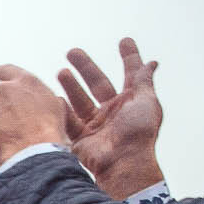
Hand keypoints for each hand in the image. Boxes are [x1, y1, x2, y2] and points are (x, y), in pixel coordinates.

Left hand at [0, 65, 69, 167]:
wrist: (35, 150)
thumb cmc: (48, 131)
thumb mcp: (53, 105)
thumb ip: (36, 97)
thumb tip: (32, 103)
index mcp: (24, 82)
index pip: (6, 71)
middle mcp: (4, 90)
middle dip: (1, 111)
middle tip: (13, 127)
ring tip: (12, 139)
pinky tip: (0, 146)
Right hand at [57, 37, 164, 199]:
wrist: (121, 162)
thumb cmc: (138, 131)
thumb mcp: (146, 100)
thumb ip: (143, 80)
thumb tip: (151, 63)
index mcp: (131, 101)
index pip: (130, 73)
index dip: (129, 57)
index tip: (124, 41)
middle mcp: (113, 111)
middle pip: (97, 83)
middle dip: (85, 67)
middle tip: (71, 52)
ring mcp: (96, 124)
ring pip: (80, 100)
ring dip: (71, 85)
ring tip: (61, 72)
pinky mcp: (80, 138)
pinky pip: (68, 121)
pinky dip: (61, 110)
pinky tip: (53, 98)